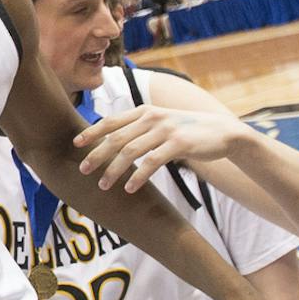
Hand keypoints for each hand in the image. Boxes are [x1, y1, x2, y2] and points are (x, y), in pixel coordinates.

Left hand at [73, 104, 251, 191]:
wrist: (222, 132)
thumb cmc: (187, 130)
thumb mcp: (161, 122)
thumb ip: (139, 128)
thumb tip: (112, 141)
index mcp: (144, 111)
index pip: (111, 121)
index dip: (92, 132)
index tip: (76, 144)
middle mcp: (152, 117)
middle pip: (116, 138)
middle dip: (97, 155)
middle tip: (83, 170)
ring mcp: (165, 129)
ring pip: (131, 151)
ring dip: (114, 170)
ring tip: (103, 185)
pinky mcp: (179, 144)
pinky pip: (152, 162)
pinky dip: (138, 176)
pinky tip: (129, 188)